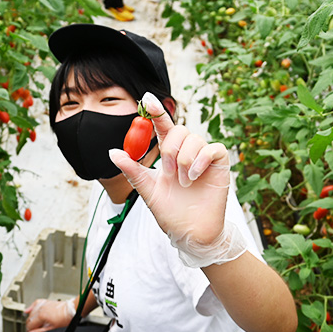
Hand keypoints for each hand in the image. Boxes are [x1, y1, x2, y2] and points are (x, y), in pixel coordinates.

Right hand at [24, 298, 74, 331]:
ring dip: (31, 318)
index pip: (30, 324)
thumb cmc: (64, 319)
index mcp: (41, 316)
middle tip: (34, 329)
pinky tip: (28, 310)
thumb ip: (39, 331)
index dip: (30, 330)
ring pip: (31, 312)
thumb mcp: (51, 329)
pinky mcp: (45, 302)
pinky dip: (31, 307)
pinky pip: (35, 303)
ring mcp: (42, 304)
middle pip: (29, 318)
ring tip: (35, 323)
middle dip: (30, 325)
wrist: (70, 310)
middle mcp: (40, 309)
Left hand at [109, 93, 230, 250]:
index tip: (146, 99)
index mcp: (170, 155)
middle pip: (178, 130)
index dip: (156, 112)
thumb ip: (132, 170)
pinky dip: (200, 160)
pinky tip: (193, 176)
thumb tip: (113, 152)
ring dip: (184, 159)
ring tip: (183, 181)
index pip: (163, 128)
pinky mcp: (220, 164)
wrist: (190, 233)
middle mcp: (187, 152)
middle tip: (168, 172)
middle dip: (170, 149)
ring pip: (194, 138)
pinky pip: (212, 148)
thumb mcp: (148, 189)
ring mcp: (204, 157)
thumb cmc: (171, 213)